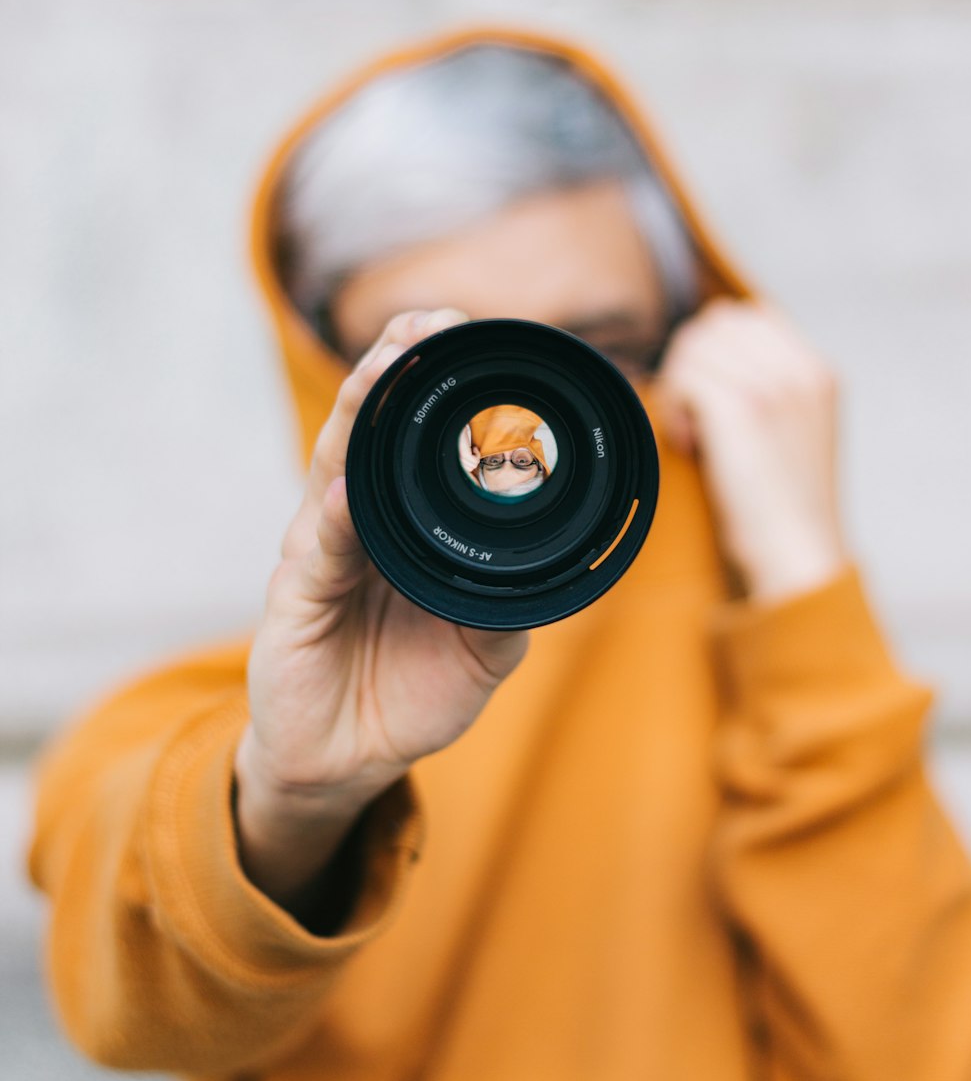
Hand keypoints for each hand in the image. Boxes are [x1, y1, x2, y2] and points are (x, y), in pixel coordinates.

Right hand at [235, 308, 529, 906]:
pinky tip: (348, 487)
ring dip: (360, 412)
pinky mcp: (297, 597)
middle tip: (427, 318)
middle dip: (395, 368)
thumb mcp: (482, 651)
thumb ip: (512, 606)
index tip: (468, 333)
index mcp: (404, 524)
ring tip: (385, 362)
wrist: (344, 762)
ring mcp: (324, 553)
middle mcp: (360, 522)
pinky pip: (321, 549)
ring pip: (340, 466)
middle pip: (373, 429)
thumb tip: (562, 565)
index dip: (438, 385)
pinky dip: (336, 516)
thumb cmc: (409, 694)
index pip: (418, 438)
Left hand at [653, 298, 848, 601]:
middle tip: (694, 418)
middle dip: (689, 365)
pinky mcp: (745, 407)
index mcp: (818, 371)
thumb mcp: (792, 432)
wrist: (795, 555)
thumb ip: (767, 387)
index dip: (712, 350)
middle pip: (714, 324)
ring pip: (693, 348)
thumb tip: (705, 354)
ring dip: (678, 390)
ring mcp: (776, 384)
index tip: (710, 400)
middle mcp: (801, 368)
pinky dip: (674, 411)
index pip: (746, 315)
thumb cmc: (781, 507)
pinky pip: (683, 378)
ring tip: (695, 437)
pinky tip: (690, 446)